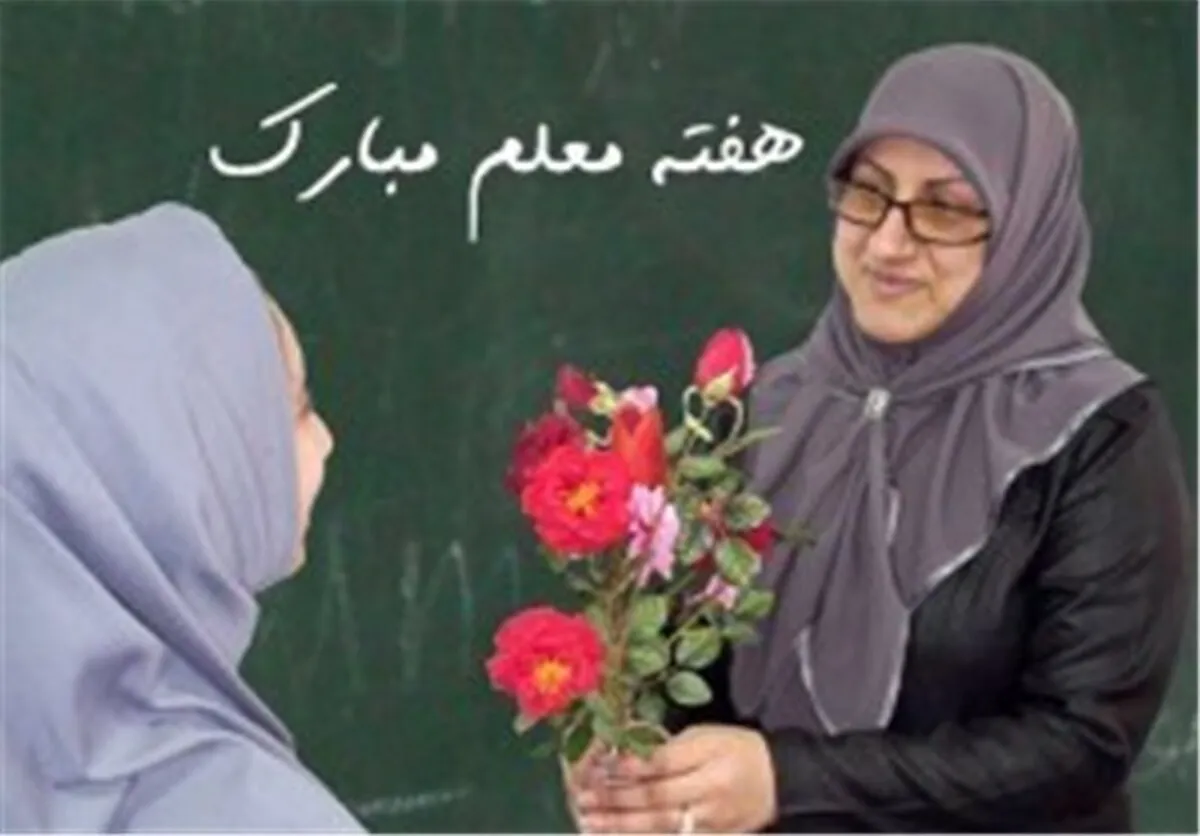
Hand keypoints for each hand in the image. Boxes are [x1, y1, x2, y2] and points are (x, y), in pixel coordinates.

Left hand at [570, 724, 777, 832]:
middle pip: (656, 798)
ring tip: (590, 822)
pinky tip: (618, 835)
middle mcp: (711, 791)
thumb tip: (626, 759)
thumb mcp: (705, 735)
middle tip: (583, 798)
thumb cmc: (736, 749)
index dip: (628, 767)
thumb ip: (669, 748)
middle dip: (615, 799)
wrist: (779, 779)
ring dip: (621, 825)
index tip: (597, 767)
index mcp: (711, 757)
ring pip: (660, 825)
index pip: (662, 764)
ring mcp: (711, 819)